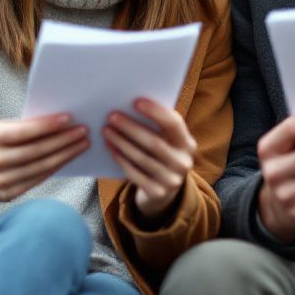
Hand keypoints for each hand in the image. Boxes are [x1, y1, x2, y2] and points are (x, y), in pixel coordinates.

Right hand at [0, 114, 88, 209]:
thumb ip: (23, 125)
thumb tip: (58, 121)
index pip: (23, 132)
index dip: (47, 126)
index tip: (68, 119)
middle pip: (36, 151)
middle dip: (63, 140)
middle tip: (83, 131)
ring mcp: (2, 180)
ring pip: (41, 166)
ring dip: (66, 154)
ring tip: (82, 143)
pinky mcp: (10, 194)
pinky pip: (39, 178)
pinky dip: (56, 166)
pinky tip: (68, 157)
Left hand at [103, 98, 197, 222]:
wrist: (166, 191)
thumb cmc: (162, 155)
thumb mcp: (168, 142)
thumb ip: (158, 126)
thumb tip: (131, 105)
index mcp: (188, 144)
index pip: (174, 124)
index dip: (155, 112)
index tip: (135, 101)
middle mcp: (183, 163)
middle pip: (154, 142)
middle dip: (131, 128)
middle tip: (112, 116)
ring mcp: (171, 180)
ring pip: (141, 158)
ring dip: (121, 142)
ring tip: (107, 130)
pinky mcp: (157, 192)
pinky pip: (134, 173)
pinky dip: (120, 159)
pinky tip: (111, 148)